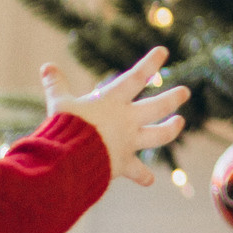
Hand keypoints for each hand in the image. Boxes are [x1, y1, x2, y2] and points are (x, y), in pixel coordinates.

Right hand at [41, 46, 189, 184]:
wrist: (71, 160)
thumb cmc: (64, 128)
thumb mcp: (60, 104)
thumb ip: (56, 86)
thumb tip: (46, 66)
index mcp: (112, 102)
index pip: (136, 77)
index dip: (150, 63)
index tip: (164, 52)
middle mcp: (126, 120)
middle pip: (157, 107)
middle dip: (173, 98)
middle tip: (185, 92)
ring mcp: (128, 143)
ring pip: (158, 136)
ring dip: (170, 129)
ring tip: (180, 123)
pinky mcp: (123, 164)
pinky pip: (138, 172)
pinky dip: (143, 177)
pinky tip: (150, 181)